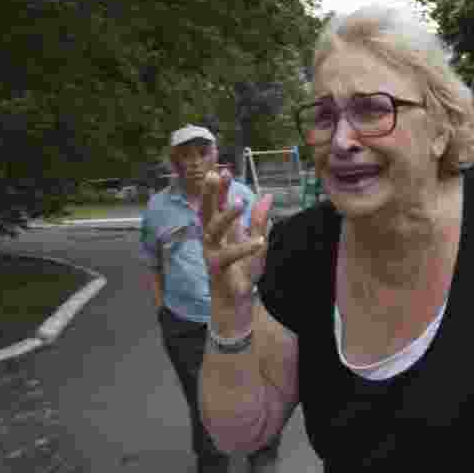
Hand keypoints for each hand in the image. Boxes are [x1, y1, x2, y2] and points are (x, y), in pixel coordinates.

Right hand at [200, 168, 272, 303]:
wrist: (236, 303)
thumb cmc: (243, 273)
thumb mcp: (256, 243)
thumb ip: (259, 221)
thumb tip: (267, 195)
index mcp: (221, 231)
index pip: (216, 204)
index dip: (218, 187)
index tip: (222, 169)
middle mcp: (212, 238)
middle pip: (206, 211)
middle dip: (210, 192)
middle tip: (215, 174)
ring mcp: (212, 252)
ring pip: (213, 229)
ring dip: (226, 215)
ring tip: (240, 202)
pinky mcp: (218, 268)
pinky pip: (229, 255)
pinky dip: (244, 248)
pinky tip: (259, 241)